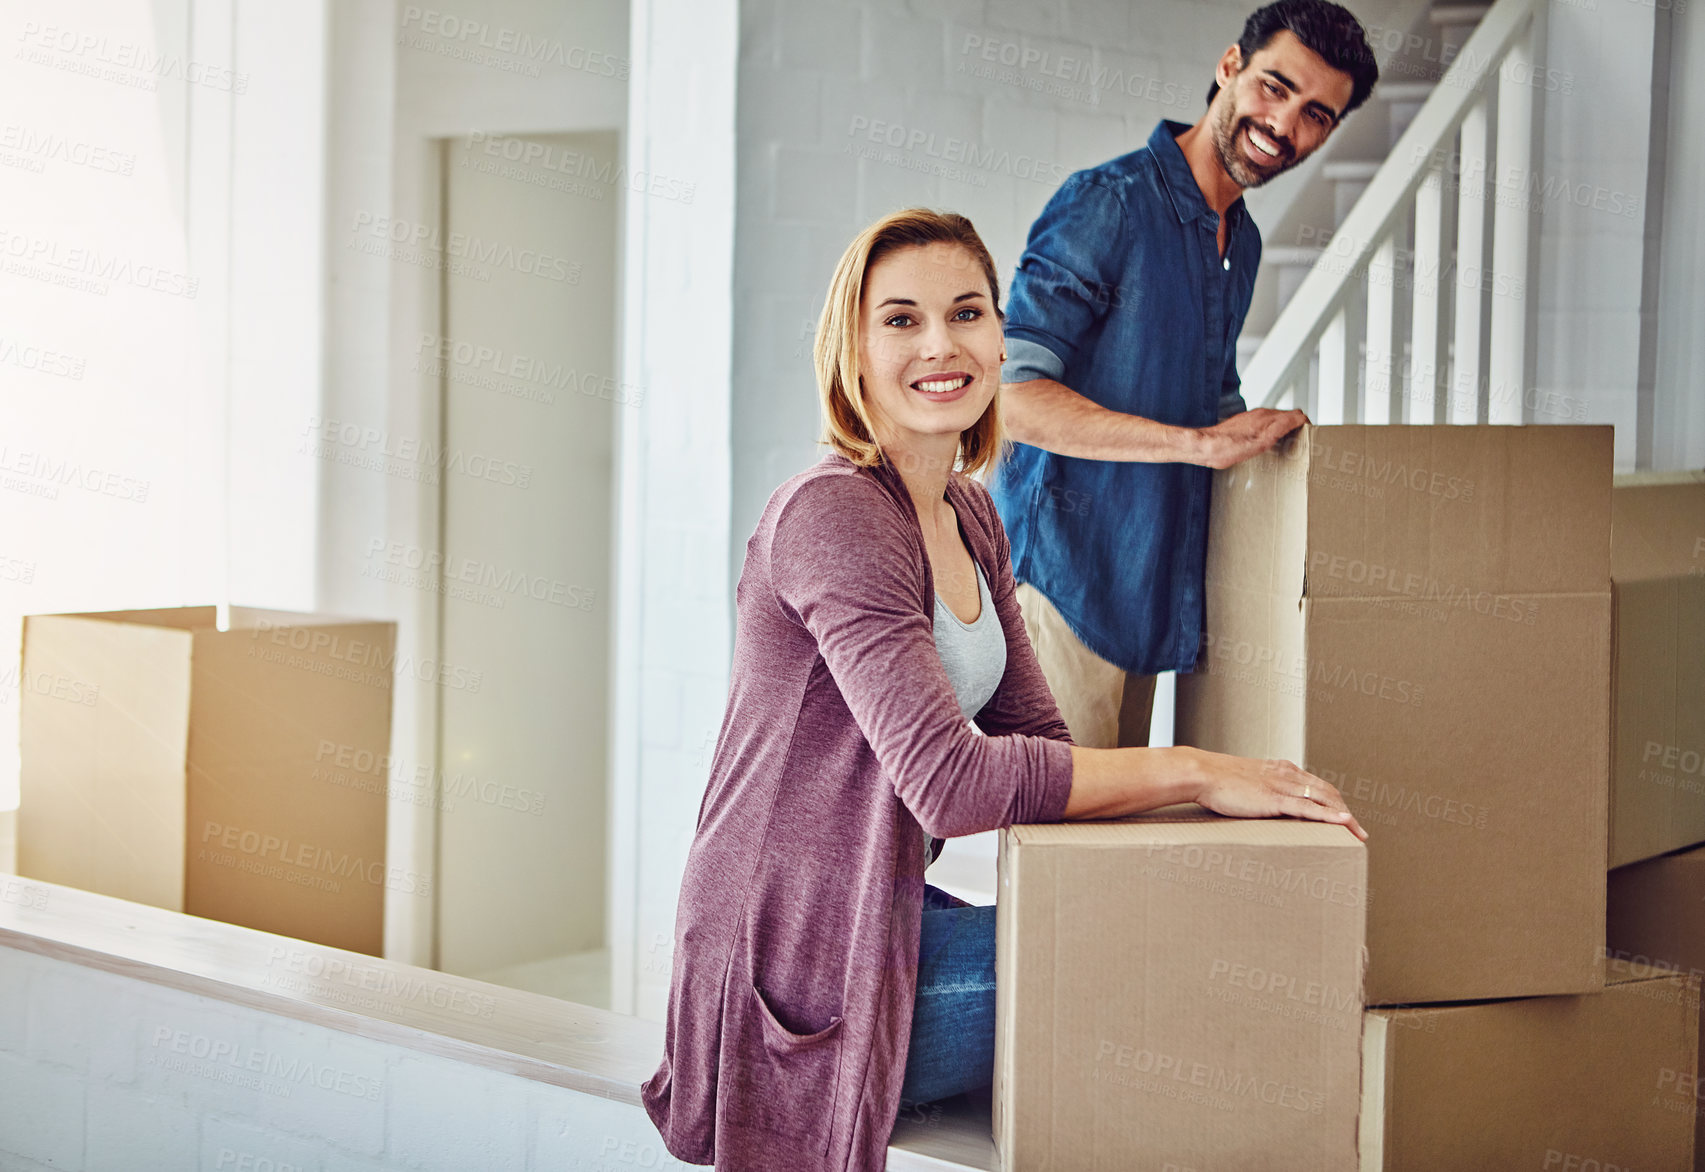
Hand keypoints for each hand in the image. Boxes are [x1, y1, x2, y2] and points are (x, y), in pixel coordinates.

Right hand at [1188, 749, 1367, 840]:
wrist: (1201, 772)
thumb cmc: (1215, 779)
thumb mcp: (1244, 781)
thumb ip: (1257, 789)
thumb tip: (1258, 803)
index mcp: (1280, 769)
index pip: (1317, 784)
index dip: (1334, 801)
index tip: (1343, 816)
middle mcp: (1287, 774)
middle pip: (1328, 792)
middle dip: (1346, 811)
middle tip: (1357, 831)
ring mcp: (1282, 786)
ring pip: (1325, 800)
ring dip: (1345, 818)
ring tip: (1357, 834)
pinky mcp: (1274, 800)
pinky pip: (1309, 808)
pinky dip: (1330, 816)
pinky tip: (1344, 823)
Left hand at [1195, 408, 1307, 468]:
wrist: (1205, 448)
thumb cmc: (1229, 448)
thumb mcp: (1262, 441)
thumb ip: (1282, 427)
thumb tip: (1299, 418)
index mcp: (1266, 417)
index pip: (1295, 414)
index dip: (1305, 424)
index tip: (1309, 435)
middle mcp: (1259, 414)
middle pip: (1286, 417)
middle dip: (1296, 427)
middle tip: (1301, 441)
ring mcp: (1250, 419)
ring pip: (1275, 421)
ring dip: (1284, 429)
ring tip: (1288, 444)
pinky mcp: (1242, 426)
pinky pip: (1263, 426)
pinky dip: (1271, 433)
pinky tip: (1268, 445)